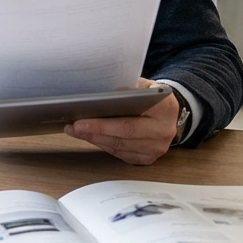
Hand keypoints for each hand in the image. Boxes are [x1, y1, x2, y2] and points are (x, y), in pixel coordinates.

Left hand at [63, 79, 178, 164]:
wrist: (168, 112)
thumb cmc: (151, 96)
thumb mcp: (143, 85)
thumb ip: (125, 89)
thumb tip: (96, 95)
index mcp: (165, 109)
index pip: (129, 121)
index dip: (102, 123)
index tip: (81, 118)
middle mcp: (164, 131)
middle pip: (123, 136)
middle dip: (94, 131)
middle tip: (74, 126)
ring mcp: (157, 148)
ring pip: (119, 147)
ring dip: (95, 139)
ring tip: (76, 130)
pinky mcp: (148, 158)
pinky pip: (121, 154)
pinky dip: (103, 145)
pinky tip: (90, 136)